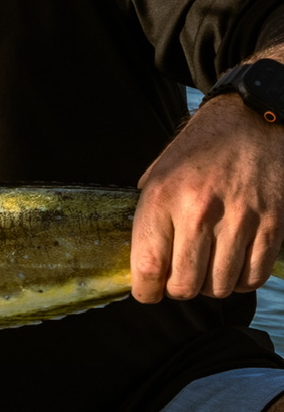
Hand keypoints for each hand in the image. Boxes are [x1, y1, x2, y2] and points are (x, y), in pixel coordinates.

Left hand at [133, 59, 283, 301]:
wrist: (253, 119)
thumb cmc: (200, 149)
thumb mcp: (159, 172)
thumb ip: (150, 215)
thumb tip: (141, 263)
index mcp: (163, 198)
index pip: (148, 268)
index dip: (146, 291)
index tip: (149, 292)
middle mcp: (200, 211)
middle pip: (186, 286)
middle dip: (180, 289)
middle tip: (181, 277)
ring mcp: (240, 219)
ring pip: (221, 286)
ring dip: (213, 286)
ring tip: (209, 269)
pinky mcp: (273, 223)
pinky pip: (255, 275)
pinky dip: (244, 280)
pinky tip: (236, 265)